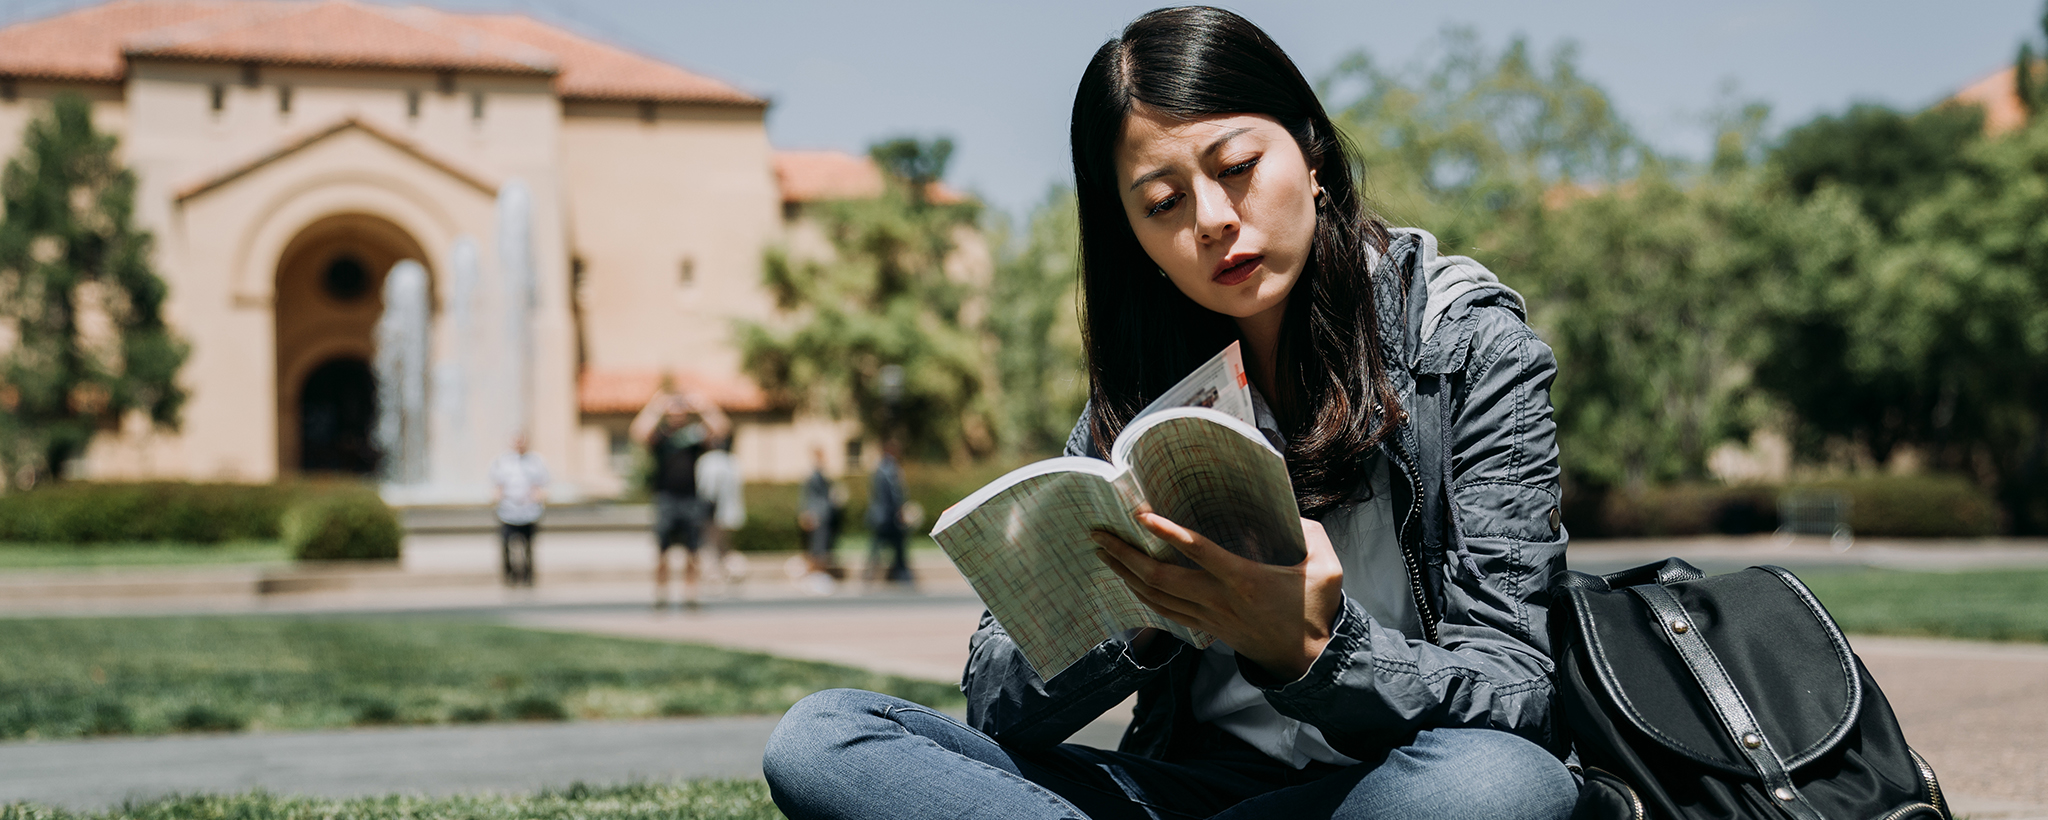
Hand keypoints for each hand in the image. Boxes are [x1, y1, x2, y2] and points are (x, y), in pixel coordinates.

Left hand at [1093, 514, 1342, 680]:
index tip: (1140, 515)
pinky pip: (1165, 612)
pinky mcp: (1207, 628)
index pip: (1199, 552)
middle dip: (1125, 556)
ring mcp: (1210, 617)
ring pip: (1156, 597)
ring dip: (1126, 575)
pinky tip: (1128, 582)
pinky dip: (1142, 596)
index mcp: (1245, 580)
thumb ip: (1310, 533)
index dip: (1168, 533)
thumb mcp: (1327, 568)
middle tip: (1099, 534)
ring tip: (1103, 553)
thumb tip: (1290, 512)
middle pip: (1161, 578)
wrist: (1310, 661)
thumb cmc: (1316, 611)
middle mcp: (1220, 599)